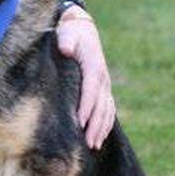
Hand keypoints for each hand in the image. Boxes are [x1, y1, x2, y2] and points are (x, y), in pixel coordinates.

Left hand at [56, 12, 115, 149]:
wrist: (81, 29)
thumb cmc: (70, 33)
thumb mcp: (67, 33)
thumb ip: (67, 41)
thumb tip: (66, 49)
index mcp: (93, 65)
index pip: (90, 89)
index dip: (86, 106)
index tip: (79, 122)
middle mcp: (102, 77)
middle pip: (100, 105)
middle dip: (94, 124)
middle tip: (87, 143)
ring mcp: (105, 84)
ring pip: (106, 110)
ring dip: (100, 128)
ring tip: (93, 146)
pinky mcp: (103, 89)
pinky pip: (108, 109)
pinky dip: (105, 124)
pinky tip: (99, 139)